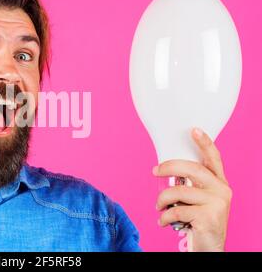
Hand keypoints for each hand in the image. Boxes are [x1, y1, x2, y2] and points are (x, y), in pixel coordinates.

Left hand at [153, 128, 231, 251]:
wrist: (209, 248)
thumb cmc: (199, 220)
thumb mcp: (198, 199)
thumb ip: (189, 184)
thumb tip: (165, 170)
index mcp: (219, 182)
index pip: (213, 158)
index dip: (204, 143)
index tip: (194, 129)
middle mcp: (222, 190)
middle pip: (191, 169)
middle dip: (168, 167)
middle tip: (154, 171)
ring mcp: (217, 204)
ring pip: (178, 191)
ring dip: (162, 199)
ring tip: (159, 206)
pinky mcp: (208, 218)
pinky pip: (176, 210)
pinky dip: (164, 216)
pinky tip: (163, 221)